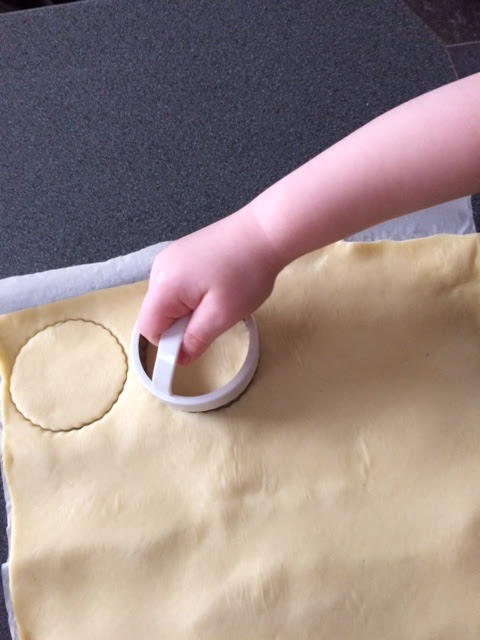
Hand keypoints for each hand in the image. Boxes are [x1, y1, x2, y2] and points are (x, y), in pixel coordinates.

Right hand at [137, 210, 280, 363]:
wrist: (265, 231)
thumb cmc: (245, 274)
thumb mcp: (221, 316)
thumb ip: (195, 339)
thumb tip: (178, 359)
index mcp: (163, 285)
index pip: (147, 329)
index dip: (169, 343)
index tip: (197, 339)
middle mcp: (158, 268)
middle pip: (156, 313)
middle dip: (181, 324)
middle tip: (215, 315)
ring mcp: (170, 257)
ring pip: (168, 300)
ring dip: (189, 309)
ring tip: (219, 298)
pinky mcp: (182, 252)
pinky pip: (178, 284)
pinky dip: (193, 293)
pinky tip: (217, 285)